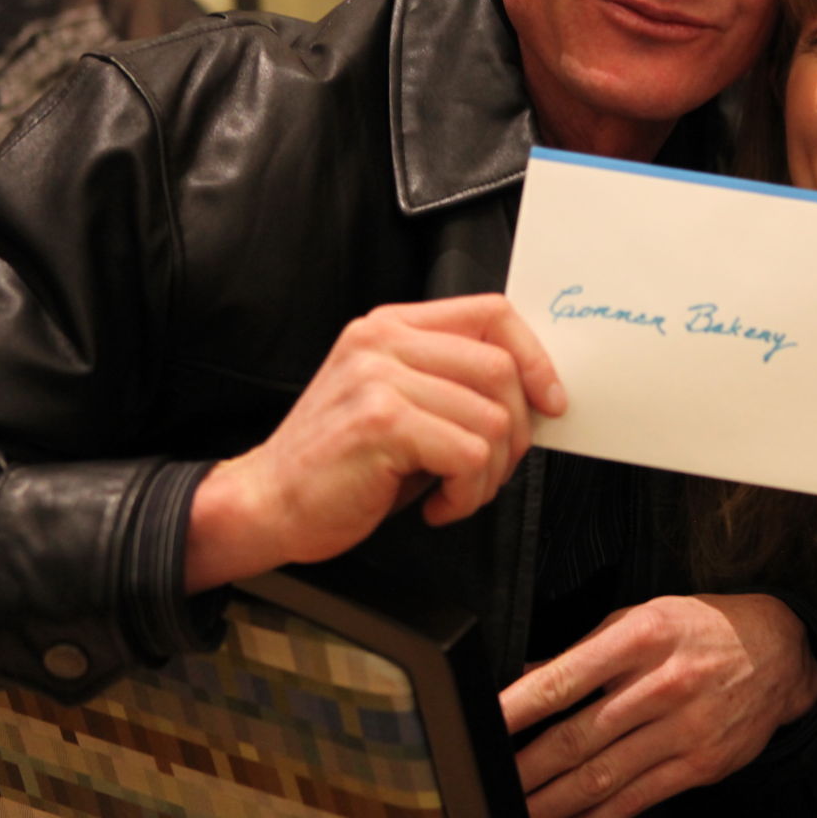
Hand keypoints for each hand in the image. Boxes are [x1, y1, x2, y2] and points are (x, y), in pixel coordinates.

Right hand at [185, 294, 564, 589]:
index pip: (492, 313)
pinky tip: (437, 505)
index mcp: (392, 327)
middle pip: (501, 368)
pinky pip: (469, 455)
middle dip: (517, 432)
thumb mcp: (397, 401)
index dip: (535, 357)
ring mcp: (380, 379)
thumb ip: (451, 381)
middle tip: (490, 469)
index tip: (550, 400)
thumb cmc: (340, 463)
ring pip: (493, 419)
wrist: (266, 503)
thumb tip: (534, 394)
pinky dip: (467, 493)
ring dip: (490, 473)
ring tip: (457, 492)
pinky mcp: (381, 423)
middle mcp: (384, 343)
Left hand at [501, 593, 816, 817]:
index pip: (563, 679)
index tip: (482, 725)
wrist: (778, 652)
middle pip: (576, 738)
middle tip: (486, 785)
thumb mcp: (641, 617)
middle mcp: (661, 685)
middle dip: (522, 769)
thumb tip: (524, 674)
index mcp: (640, 638)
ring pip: (601, 778)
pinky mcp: (698, 766)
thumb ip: (583, 649)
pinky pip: (634, 802)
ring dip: (549, 805)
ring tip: (514, 817)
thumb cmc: (700, 629)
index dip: (516, 707)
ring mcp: (682, 730)